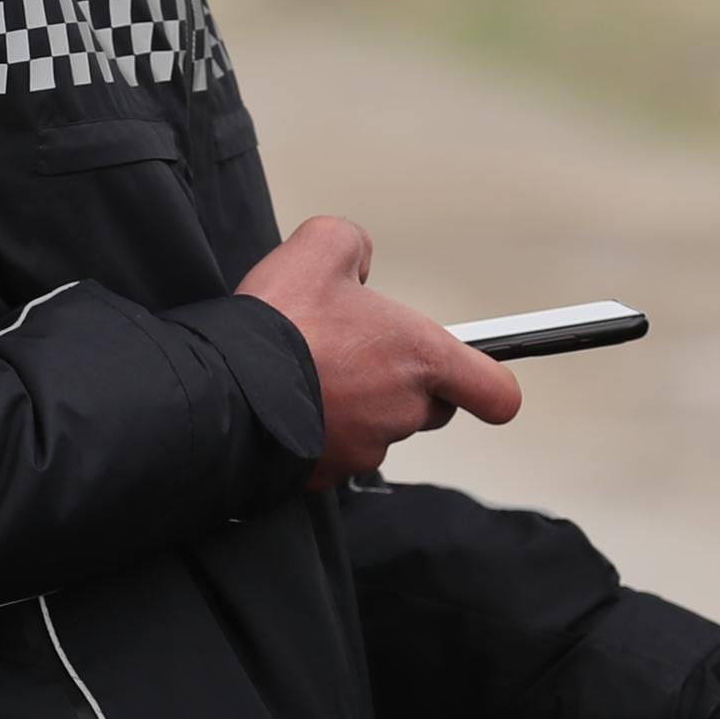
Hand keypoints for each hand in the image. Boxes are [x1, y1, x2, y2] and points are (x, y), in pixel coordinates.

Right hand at [235, 216, 520, 484]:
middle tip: (359, 355)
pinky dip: (322, 432)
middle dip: (404, 385)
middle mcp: (403, 409)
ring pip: (380, 429)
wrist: (223, 386)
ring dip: (359, 407)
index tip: (482, 379)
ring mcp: (367, 447)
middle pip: (430, 408)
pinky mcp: (328, 473)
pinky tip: (293, 402)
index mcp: (420, 357)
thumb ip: (354, 245)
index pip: (496, 393)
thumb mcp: (320, 245)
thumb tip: (357, 262)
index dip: (491, 386)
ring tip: (314, 373)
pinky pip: (337, 452)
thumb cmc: (278, 326)